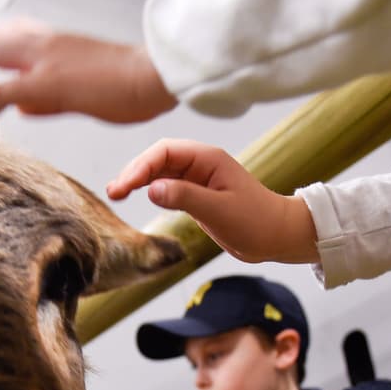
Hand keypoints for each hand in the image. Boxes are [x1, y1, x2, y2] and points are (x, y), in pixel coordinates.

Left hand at [0, 19, 175, 132]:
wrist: (153, 76)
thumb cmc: (132, 85)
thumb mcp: (84, 88)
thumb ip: (49, 97)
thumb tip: (22, 107)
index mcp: (58, 42)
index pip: (14, 34)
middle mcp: (46, 44)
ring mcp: (44, 59)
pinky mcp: (46, 81)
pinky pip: (0, 93)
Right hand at [107, 139, 319, 263]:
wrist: (277, 236)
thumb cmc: (256, 222)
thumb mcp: (219, 211)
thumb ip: (185, 197)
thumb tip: (152, 189)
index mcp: (208, 159)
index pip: (164, 152)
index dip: (140, 167)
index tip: (124, 187)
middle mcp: (201, 164)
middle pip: (158, 158)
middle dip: (133, 172)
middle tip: (113, 192)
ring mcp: (198, 178)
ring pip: (160, 171)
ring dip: (138, 180)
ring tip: (116, 194)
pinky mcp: (197, 194)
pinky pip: (168, 185)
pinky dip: (150, 189)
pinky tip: (137, 196)